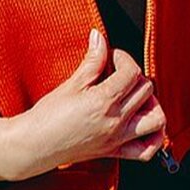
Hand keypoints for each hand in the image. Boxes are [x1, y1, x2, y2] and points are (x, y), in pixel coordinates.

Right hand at [0, 30, 167, 181]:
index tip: (112, 57)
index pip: (131, 72)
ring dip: (153, 105)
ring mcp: (117, 138)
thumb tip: (99, 37)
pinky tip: (145, 123)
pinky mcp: (114, 152)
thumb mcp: (71, 84)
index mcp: (103, 101)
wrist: (33, 145)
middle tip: (120, 75)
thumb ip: (92, 60)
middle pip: (146, 90)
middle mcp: (115, 121)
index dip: (123, 58)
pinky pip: (146, 150)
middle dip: (136, 77)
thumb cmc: (47, 116)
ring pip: (156, 120)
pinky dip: (155, 137)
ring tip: (137, 98)